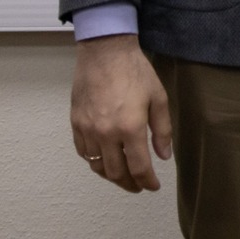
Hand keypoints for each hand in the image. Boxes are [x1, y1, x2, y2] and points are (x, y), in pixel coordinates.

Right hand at [70, 33, 172, 192]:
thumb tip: (163, 156)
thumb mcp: (158, 98)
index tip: (153, 186)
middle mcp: (106, 134)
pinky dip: (94, 161)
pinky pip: (83, 152)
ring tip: (123, 176)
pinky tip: (104, 159)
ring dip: (111, 176)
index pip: (139, 168)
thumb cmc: (135, 72)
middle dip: (129, 184)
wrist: (105, 51)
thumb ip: (162, 130)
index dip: (147, 182)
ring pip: (97, 166)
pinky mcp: (76, 123)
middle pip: (116, 173)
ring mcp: (88, 130)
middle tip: (139, 185)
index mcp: (130, 128)